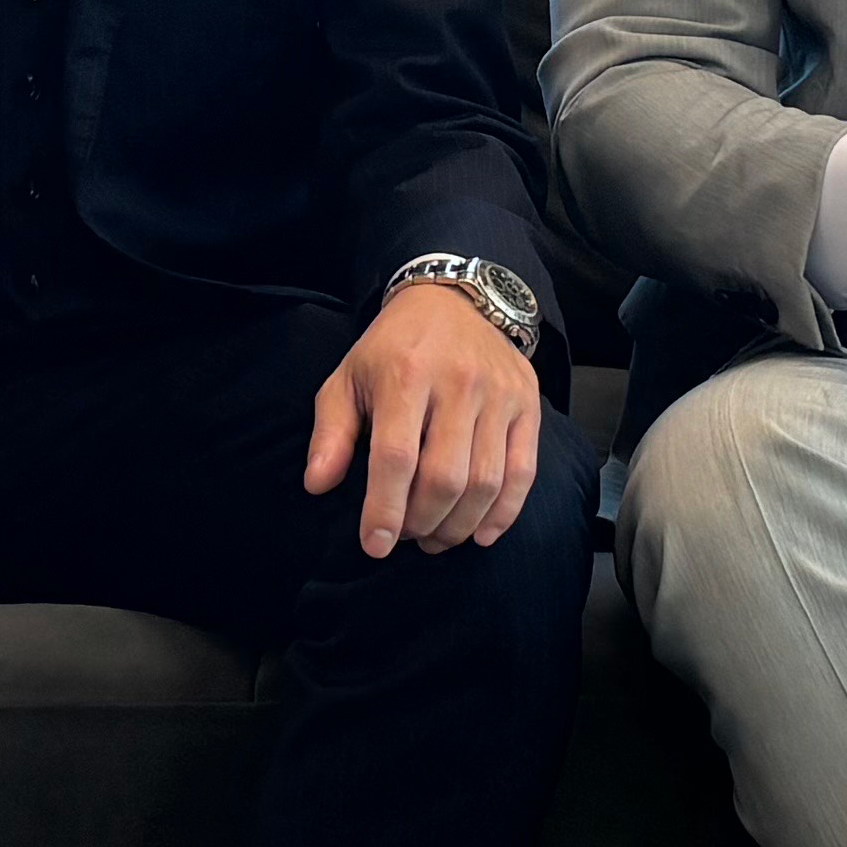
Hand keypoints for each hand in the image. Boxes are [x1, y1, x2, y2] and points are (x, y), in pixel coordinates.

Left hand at [303, 281, 544, 558]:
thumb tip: (318, 485)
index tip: (375, 545)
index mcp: (405, 374)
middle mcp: (457, 382)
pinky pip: (523, 471)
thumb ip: (332, 433)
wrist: (453, 301)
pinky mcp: (528, 403)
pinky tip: (480, 533)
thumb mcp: (348, 379)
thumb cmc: (392, 350)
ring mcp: (498, 393)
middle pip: (445, 476)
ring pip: (485, 481)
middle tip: (407, 537)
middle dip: (423, 522)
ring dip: (459, 525)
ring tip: (436, 539)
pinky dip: (504, 513)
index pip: (396, 457)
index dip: (384, 509)